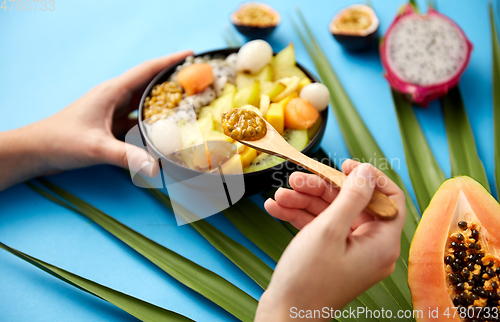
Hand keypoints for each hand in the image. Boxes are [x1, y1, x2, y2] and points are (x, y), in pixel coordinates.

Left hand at [0, 51, 191, 189]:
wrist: (38, 150)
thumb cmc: (62, 141)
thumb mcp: (96, 148)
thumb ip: (126, 156)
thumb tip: (155, 167)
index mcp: (113, 91)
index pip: (147, 70)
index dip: (170, 61)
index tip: (191, 54)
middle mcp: (115, 97)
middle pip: (150, 84)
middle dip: (173, 81)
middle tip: (198, 83)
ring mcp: (114, 111)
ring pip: (145, 102)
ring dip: (165, 102)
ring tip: (189, 105)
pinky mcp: (112, 125)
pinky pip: (139, 119)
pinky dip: (154, 122)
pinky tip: (166, 130)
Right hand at [255, 160, 405, 320]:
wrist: (283, 316)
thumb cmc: (308, 279)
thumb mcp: (329, 230)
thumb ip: (351, 196)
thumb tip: (367, 172)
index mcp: (381, 243)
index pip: (389, 199)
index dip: (369, 178)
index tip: (344, 166)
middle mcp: (369, 247)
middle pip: (352, 203)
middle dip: (320, 189)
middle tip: (295, 180)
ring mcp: (349, 252)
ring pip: (331, 213)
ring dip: (304, 201)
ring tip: (279, 196)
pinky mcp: (330, 256)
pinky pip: (319, 228)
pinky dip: (299, 216)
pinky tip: (276, 208)